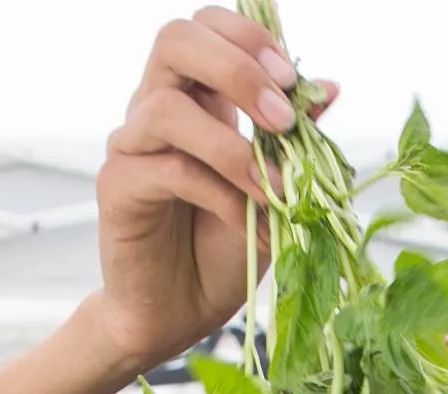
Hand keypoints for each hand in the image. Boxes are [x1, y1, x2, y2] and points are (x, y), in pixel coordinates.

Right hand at [87, 9, 337, 370]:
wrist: (183, 312)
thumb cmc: (225, 249)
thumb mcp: (277, 190)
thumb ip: (295, 139)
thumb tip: (328, 86)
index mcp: (198, 97)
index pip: (208, 27)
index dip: (248, 37)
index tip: (291, 80)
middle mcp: (158, 108)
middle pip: (175, 40)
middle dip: (236, 69)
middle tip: (282, 118)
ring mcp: (132, 144)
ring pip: (167, 107)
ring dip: (232, 145)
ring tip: (275, 188)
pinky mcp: (118, 186)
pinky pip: (167, 170)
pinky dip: (218, 193)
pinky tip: (247, 220)